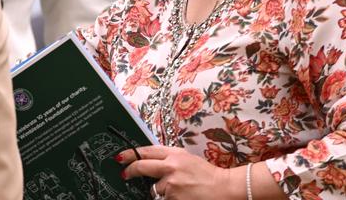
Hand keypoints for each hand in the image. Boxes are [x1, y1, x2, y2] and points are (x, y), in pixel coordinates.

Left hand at [117, 146, 241, 199]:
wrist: (225, 188)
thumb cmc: (207, 174)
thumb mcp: (187, 158)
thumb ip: (169, 157)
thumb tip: (149, 160)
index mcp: (175, 154)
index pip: (146, 151)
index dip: (130, 154)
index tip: (121, 158)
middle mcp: (171, 167)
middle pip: (141, 166)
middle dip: (130, 171)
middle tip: (125, 174)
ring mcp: (172, 184)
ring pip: (154, 189)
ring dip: (161, 191)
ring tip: (179, 190)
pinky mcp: (173, 198)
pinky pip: (163, 199)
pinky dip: (169, 199)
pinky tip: (181, 196)